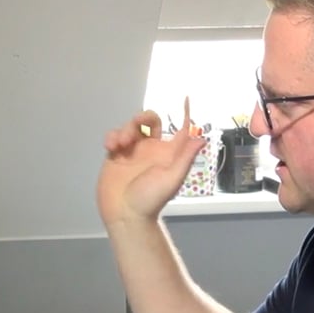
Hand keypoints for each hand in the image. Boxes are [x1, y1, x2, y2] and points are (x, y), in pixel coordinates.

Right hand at [97, 97, 206, 225]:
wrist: (125, 214)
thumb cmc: (151, 199)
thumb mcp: (172, 178)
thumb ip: (185, 157)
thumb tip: (202, 137)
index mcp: (168, 152)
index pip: (180, 129)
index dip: (185, 114)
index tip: (185, 99)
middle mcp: (151, 148)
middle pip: (150, 121)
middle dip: (143, 117)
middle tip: (136, 124)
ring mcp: (132, 151)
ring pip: (130, 127)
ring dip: (126, 129)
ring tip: (121, 144)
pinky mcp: (114, 156)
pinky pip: (114, 137)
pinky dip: (112, 136)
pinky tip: (111, 146)